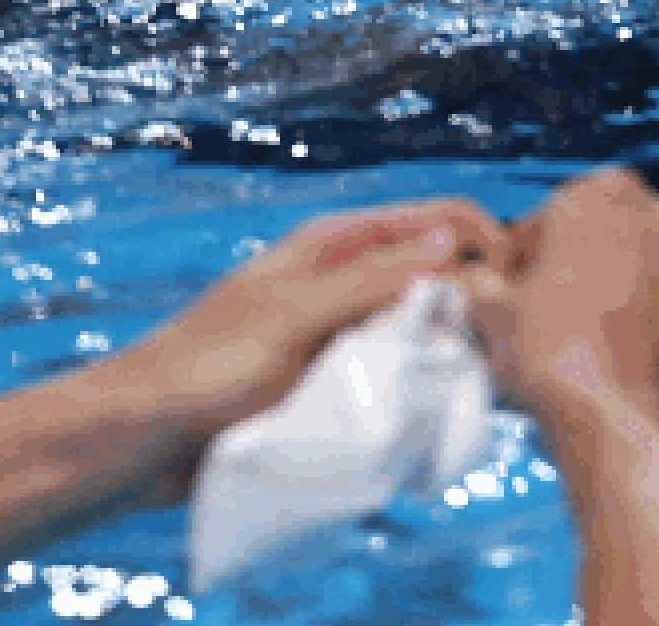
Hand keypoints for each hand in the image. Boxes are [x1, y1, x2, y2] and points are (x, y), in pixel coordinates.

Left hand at [105, 196, 503, 443]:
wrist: (144, 439)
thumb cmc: (205, 368)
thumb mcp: (294, 316)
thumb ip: (369, 280)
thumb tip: (451, 243)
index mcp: (334, 243)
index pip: (440, 218)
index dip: (486, 245)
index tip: (514, 299)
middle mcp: (343, 279)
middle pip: (438, 271)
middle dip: (477, 299)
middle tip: (504, 353)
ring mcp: (338, 331)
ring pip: (419, 325)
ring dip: (450, 348)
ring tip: (478, 386)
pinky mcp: (329, 380)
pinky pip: (391, 372)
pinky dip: (417, 385)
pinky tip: (435, 413)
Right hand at [461, 169, 658, 429]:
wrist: (622, 420)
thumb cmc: (551, 351)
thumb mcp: (494, 310)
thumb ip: (485, 283)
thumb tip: (481, 282)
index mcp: (600, 193)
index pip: (551, 214)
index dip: (526, 254)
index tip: (512, 287)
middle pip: (606, 232)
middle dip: (580, 261)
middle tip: (550, 307)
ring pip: (644, 261)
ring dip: (620, 283)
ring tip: (588, 332)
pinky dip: (651, 313)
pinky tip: (623, 349)